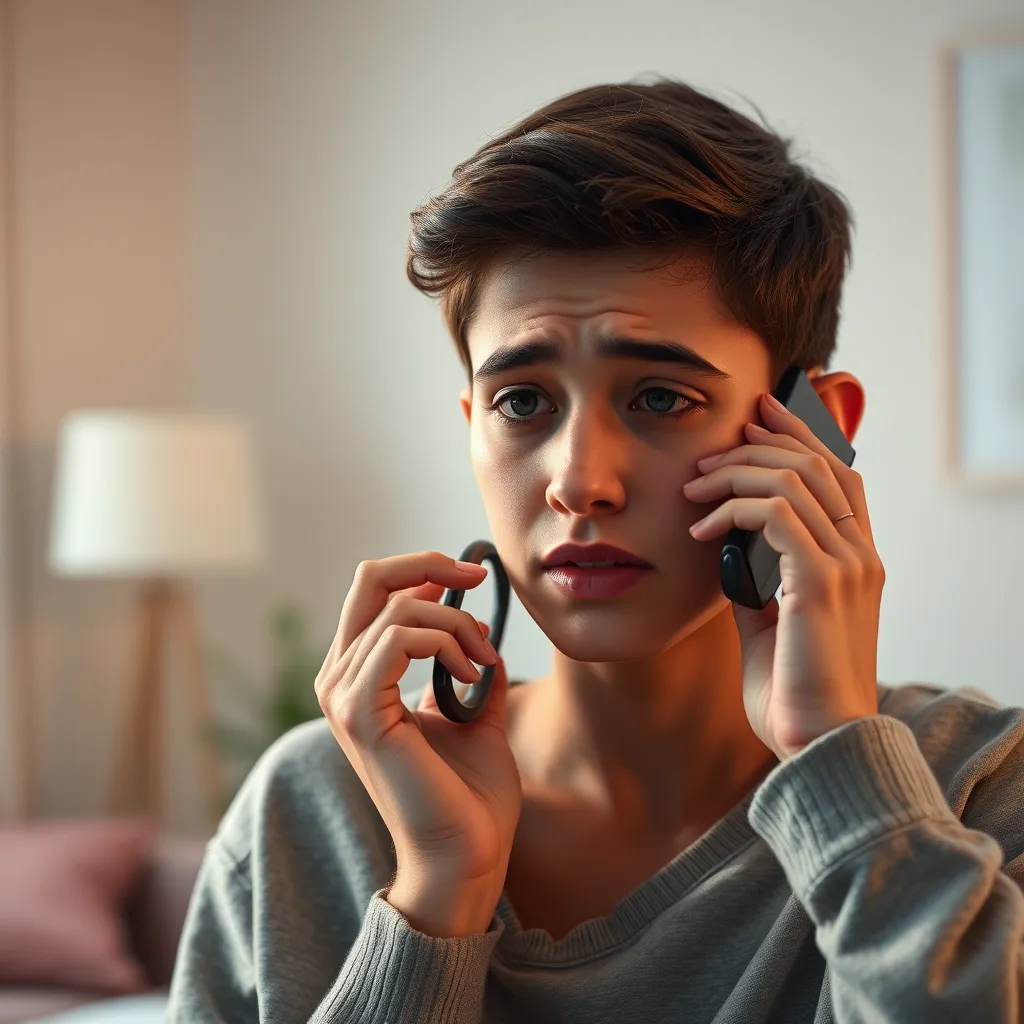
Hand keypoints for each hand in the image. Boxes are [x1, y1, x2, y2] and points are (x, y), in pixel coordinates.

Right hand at [314, 551, 522, 930]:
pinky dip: (446, 643)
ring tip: (483, 661)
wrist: (468, 852)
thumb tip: (477, 630)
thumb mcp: (471, 710)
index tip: (476, 578)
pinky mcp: (359, 712)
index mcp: (359, 675)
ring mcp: (342, 696)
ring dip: (456, 624)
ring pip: (399, 610)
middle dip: (429, 565)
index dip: (425, 570)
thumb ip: (465, 666)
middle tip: (478, 576)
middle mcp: (339, 679)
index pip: (375, 591)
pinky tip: (470, 675)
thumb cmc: (469, 791)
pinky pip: (400, 639)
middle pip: (370, 580)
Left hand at [683, 391, 884, 759]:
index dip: (798, 437)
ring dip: (735, 473)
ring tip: (692, 491)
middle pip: (817, 463)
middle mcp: (860, 554)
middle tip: (709, 451)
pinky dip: (732, 509)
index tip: (755, 416)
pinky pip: (777, 514)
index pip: (837, 474)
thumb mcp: (768, 621)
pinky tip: (700, 532)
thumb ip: (755, 578)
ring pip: (794, 478)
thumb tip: (723, 546)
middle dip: (760, 441)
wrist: (815, 743)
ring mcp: (847, 565)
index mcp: (855, 559)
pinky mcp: (820, 582)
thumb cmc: (791, 690)